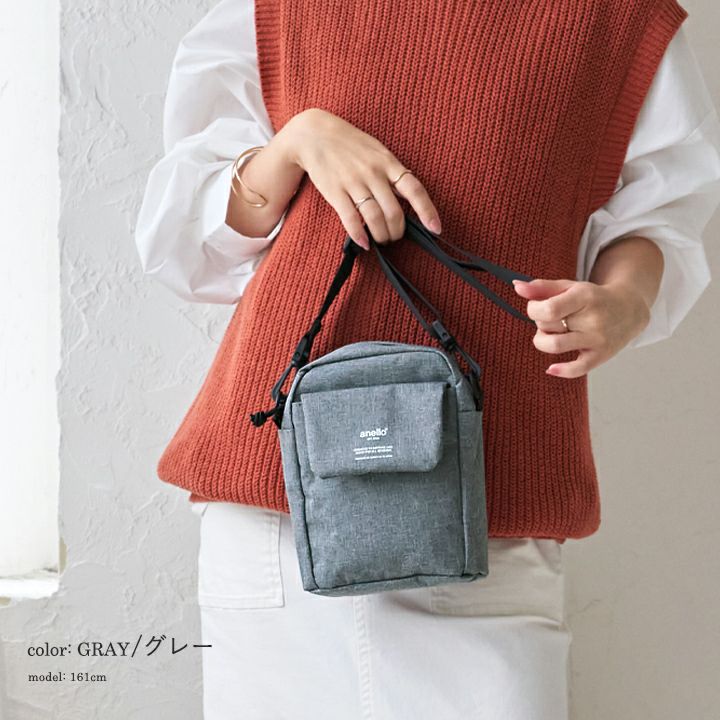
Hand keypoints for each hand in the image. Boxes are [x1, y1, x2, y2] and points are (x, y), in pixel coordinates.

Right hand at [281, 108, 441, 249]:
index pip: (414, 189)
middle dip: (397, 232)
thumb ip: (393, 174)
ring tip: (381, 241)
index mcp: (388, 162)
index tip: (436, 229)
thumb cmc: (351, 144)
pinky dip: (359, 234)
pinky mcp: (335, 191)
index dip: (427, 211)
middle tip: (394, 238)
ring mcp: (354, 182)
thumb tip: (410, 199)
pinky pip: (351, 218)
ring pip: (374, 218)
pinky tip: (364, 242)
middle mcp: (373, 173)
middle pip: (394, 212)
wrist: (314, 133)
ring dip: (381, 235)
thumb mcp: (377, 152)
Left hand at [512, 278, 651, 377]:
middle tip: (550, 319)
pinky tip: (551, 367)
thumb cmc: (593, 298)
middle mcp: (593, 319)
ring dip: (542, 341)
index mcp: (584, 297)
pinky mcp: (600, 356)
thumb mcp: (570, 287)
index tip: (536, 308)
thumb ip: (542, 287)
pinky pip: (577, 370)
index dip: (533, 310)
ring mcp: (597, 339)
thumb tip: (516, 286)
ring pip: (555, 346)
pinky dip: (560, 370)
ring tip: (550, 334)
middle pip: (548, 326)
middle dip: (540, 323)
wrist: (630, 309)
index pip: (548, 309)